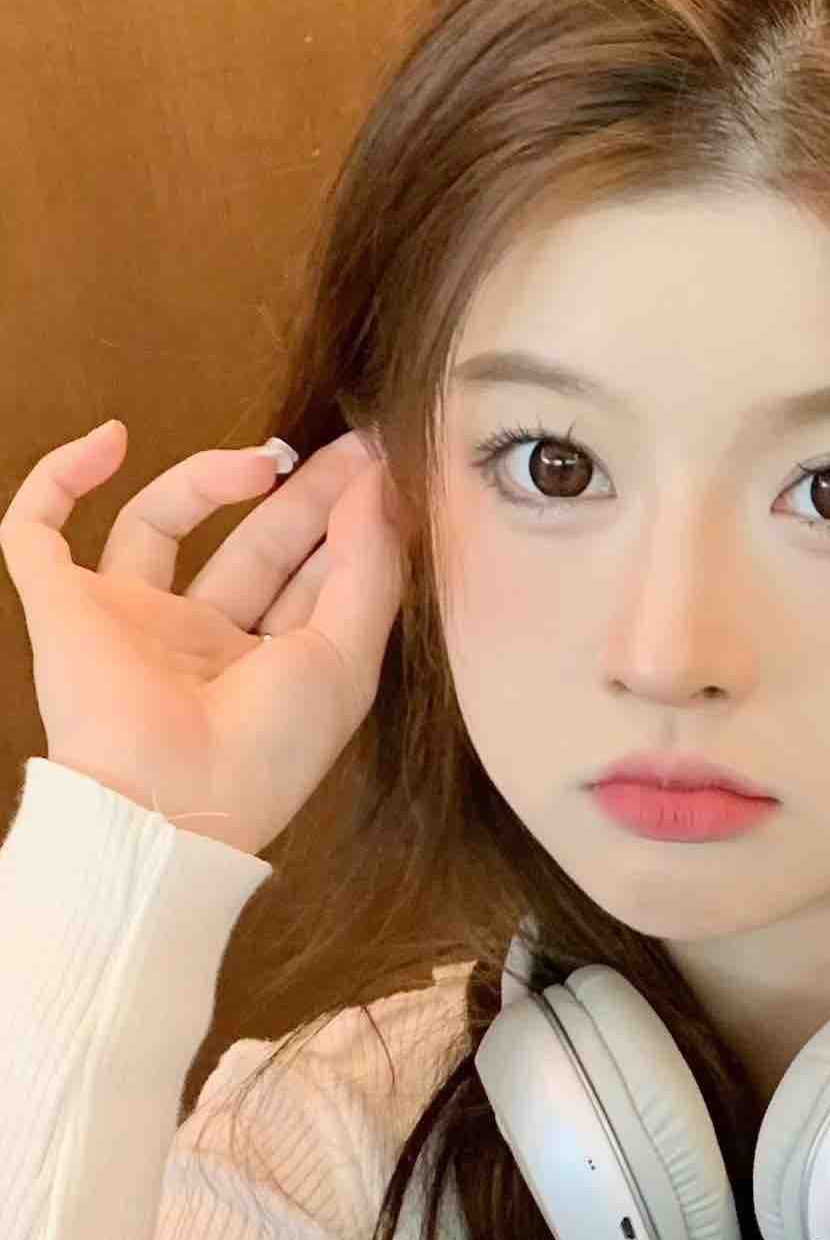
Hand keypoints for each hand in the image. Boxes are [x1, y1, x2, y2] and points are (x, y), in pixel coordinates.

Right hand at [0, 420, 405, 856]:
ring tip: (263, 460)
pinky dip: (59, 477)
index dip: (344, 523)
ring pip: (156, 523)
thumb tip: (382, 484)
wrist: (169, 800)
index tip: (380, 466)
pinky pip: (36, 531)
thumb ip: (370, 569)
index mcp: (266, 666)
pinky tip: (110, 439)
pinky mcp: (61, 607)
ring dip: (206, 479)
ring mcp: (127, 621)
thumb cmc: (266, 749)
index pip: (308, 578)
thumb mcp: (345, 660)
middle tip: (343, 446)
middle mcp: (198, 641)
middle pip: (249, 546)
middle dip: (299, 496)